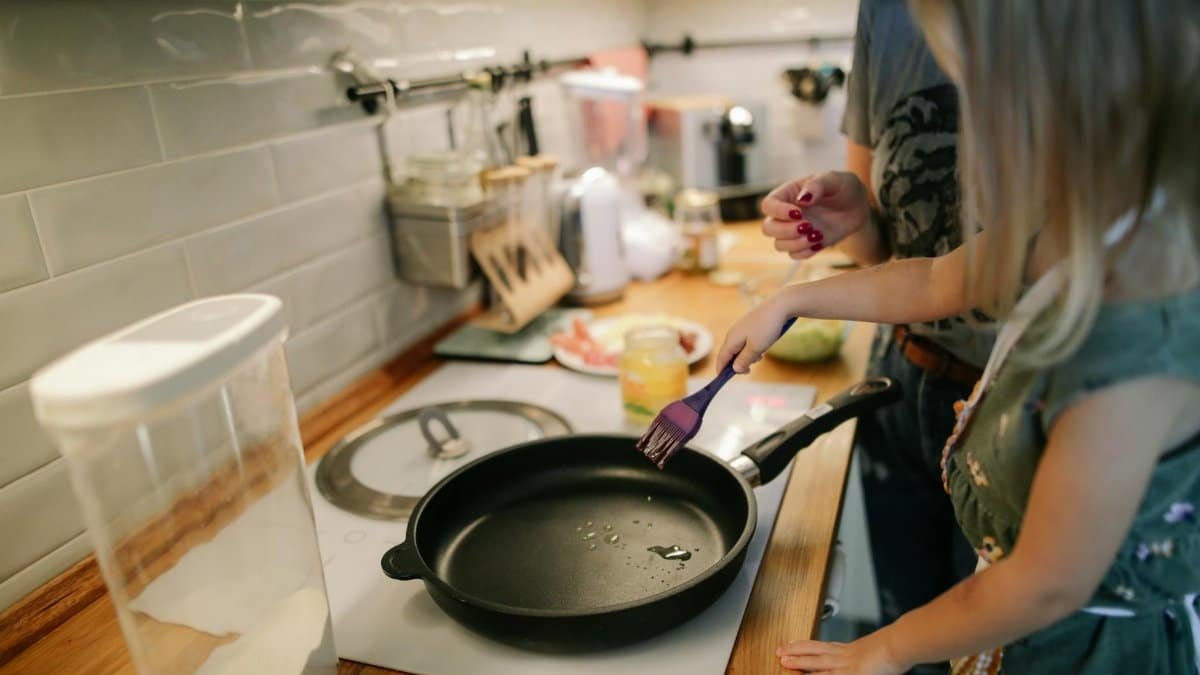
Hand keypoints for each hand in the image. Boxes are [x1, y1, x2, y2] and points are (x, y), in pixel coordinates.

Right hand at [716, 294, 790, 372]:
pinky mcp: (750, 325)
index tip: (723, 380)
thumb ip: (744, 360)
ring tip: (760, 357)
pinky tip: (763, 348)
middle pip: (730, 354)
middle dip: (738, 364)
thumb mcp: (756, 348)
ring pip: (739, 348)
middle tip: (750, 370)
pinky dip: (752, 349)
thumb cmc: (767, 328)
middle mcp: (733, 333)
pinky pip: (746, 342)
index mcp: (731, 339)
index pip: (721, 358)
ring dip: (747, 356)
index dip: (721, 370)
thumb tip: (734, 369)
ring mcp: (741, 328)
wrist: (780, 306)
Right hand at [760, 171, 870, 259]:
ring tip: (817, 235)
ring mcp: (794, 231)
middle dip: (786, 230)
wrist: (857, 206)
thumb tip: (802, 199)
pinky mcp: (804, 244)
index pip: (768, 205)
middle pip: (768, 228)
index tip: (798, 213)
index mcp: (788, 194)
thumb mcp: (834, 179)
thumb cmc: (843, 187)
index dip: (778, 211)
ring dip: (796, 243)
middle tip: (809, 226)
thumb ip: (817, 185)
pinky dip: (805, 252)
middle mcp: (786, 214)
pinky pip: (794, 255)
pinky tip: (819, 243)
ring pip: (779, 245)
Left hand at [777, 634, 905, 674]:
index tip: (793, 644)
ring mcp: (846, 665)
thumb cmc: (894, 645)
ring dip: (800, 663)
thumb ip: (865, 654)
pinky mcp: (851, 674)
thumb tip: (863, 658)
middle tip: (780, 651)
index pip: (823, 647)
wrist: (898, 643)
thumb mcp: (875, 648)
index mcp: (850, 649)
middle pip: (815, 652)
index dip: (806, 646)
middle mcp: (844, 655)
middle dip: (796, 652)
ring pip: (817, 663)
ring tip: (784, 661)